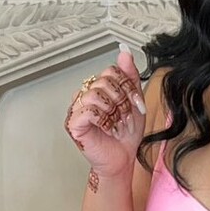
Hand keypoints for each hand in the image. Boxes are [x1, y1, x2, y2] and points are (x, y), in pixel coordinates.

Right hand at [64, 47, 146, 181]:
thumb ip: (130, 75)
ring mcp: (78, 109)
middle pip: (104, 81)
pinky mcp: (73, 123)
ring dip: (113, 112)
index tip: (136, 103)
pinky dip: (103, 119)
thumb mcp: (134, 100)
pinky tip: (108, 128)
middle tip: (125, 117)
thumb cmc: (125, 134)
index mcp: (99, 88)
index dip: (127, 86)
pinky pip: (88, 110)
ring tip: (117, 124)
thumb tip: (124, 51)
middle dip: (122, 101)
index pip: (111, 71)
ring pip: (96, 94)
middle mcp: (86, 95)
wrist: (123, 159)